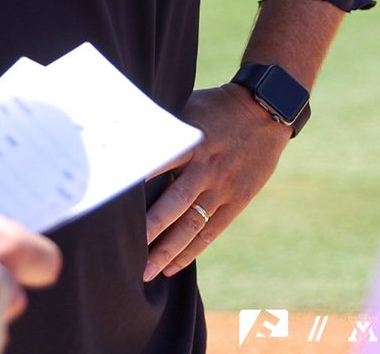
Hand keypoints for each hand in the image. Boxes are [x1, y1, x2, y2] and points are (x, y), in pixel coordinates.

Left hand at [143, 84, 291, 281]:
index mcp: (191, 142)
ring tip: (147, 271)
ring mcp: (223, 188)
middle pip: (174, 204)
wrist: (264, 112)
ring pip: (192, 225)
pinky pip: (211, 231)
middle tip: (128, 251)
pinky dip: (192, 251)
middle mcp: (206, 168)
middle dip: (150, 229)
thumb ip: (165, 127)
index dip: (140, 181)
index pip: (160, 164)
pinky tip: (173, 266)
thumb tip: (126, 134)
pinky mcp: (237, 201)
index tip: (116, 200)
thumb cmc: (216, 107)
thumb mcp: (188, 107)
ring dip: (168, 251)